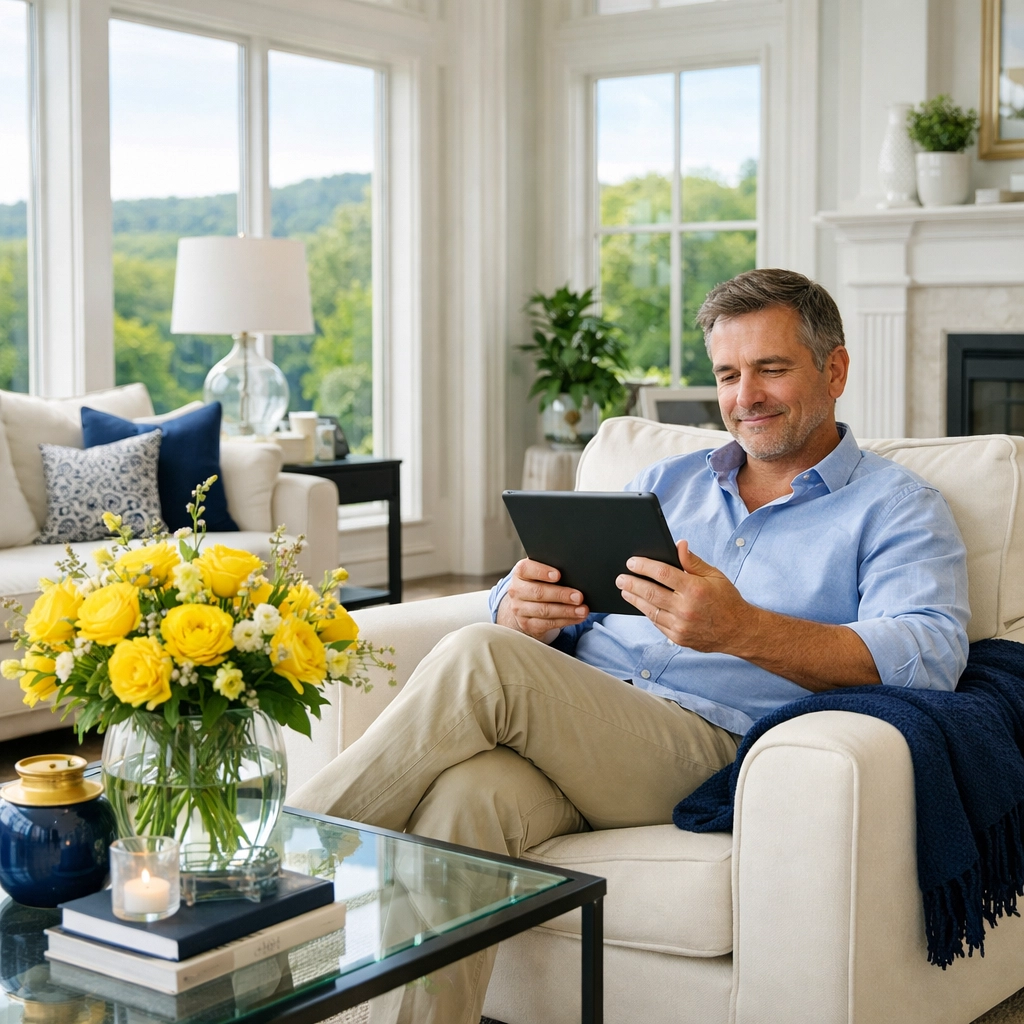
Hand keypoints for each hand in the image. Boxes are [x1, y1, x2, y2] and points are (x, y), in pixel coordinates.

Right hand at [496, 559, 588, 641]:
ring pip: (544, 611)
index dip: (542, 572)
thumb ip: (552, 570)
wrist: (524, 605)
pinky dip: (566, 621)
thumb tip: (574, 573)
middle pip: (538, 592)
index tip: (558, 575)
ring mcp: (520, 610)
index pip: (526, 569)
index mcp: (520, 573)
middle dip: (561, 595)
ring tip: (583, 610)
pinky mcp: (528, 625)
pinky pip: (548, 624)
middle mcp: (517, 591)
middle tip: (579, 596)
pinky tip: (577, 617)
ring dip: (566, 611)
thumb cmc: (538, 584)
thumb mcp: (541, 574)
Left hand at [616, 540, 750, 653]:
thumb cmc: (727, 600)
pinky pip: (657, 622)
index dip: (644, 566)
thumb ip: (692, 561)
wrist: (738, 631)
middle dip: (632, 583)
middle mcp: (686, 608)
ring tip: (625, 590)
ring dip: (634, 598)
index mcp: (695, 589)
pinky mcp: (678, 637)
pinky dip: (647, 612)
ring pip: (650, 610)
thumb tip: (679, 545)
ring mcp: (681, 625)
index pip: (662, 573)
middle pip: (651, 592)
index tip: (632, 562)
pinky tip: (641, 604)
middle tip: (620, 577)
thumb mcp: (714, 575)